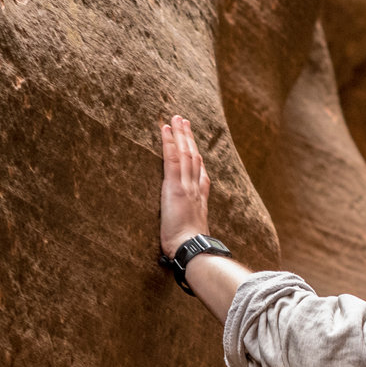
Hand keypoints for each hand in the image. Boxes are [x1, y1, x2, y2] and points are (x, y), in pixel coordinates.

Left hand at [159, 115, 210, 257]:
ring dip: (180, 134)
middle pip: (194, 157)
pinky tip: (165, 129)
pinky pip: (172, 159)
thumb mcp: (192, 235)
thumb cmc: (190, 247)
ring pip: (185, 153)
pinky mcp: (175, 186)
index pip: (200, 174)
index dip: (197, 158)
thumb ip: (189, 227)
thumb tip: (184, 234)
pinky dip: (169, 142)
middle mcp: (195, 188)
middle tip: (185, 121)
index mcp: (200, 200)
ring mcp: (186, 185)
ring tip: (176, 118)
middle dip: (189, 138)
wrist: (192, 248)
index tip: (195, 147)